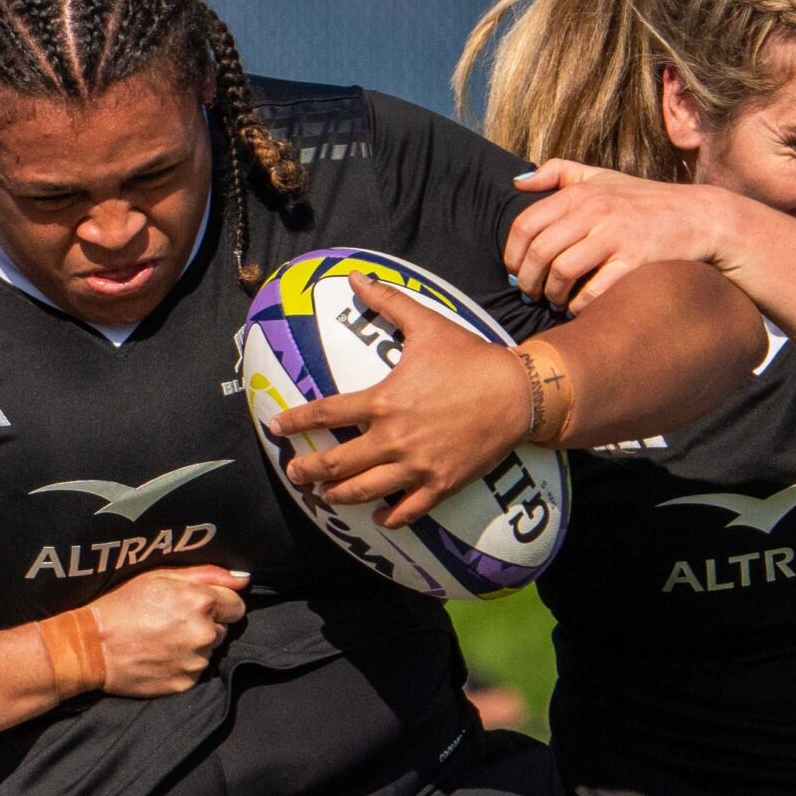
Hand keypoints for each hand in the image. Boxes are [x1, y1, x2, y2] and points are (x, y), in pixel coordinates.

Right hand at [84, 565, 248, 694]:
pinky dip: (182, 665)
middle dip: (205, 624)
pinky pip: (195, 671)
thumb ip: (208, 574)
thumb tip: (243, 580)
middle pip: (222, 629)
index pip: (237, 605)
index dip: (218, 603)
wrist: (91, 647)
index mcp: (201, 602)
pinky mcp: (184, 682)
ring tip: (162, 640)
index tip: (195, 605)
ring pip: (208, 651)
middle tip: (172, 622)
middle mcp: (204, 633)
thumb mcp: (160, 576)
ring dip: (193, 646)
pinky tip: (159, 656)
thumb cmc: (122, 605)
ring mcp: (195, 661)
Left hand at [269, 278, 527, 528]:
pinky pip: (406, 511)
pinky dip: (387, 517)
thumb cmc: (470, 358)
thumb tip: (356, 278)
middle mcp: (394, 438)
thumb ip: (388, 302)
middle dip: (307, 470)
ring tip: (324, 496)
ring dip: (336, 496)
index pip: (325, 414)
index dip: (295, 422)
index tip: (276, 428)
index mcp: (384, 401)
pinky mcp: (441, 484)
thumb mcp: (427, 325)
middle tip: (294, 472)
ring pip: (363, 492)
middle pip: (335, 463)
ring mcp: (417, 466)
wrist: (519, 393)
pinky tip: (377, 517)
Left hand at [506, 160, 739, 312]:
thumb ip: (559, 172)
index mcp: (581, 193)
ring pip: (562, 272)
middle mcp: (596, 211)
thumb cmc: (642, 200)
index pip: (526, 224)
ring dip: (551, 294)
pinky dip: (579, 305)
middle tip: (530, 293)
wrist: (699, 216)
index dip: (512, 254)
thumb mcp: (601, 177)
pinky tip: (578, 308)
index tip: (514, 271)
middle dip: (527, 280)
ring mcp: (616, 236)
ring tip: (554, 301)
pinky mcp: (636, 261)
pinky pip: (593, 291)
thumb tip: (517, 182)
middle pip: (540, 252)